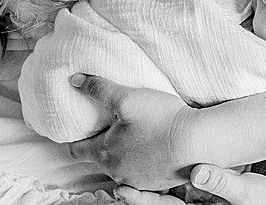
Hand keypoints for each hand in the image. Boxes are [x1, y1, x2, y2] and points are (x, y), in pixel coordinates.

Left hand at [70, 74, 195, 190]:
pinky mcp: (154, 184)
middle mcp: (116, 171)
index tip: (72, 133)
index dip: (72, 140)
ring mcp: (135, 181)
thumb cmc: (160, 119)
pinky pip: (139, 174)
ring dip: (120, 154)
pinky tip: (149, 149)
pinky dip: (139, 163)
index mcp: (104, 152)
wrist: (194, 143)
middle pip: (98, 159)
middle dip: (98, 145)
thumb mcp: (128, 98)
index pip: (76, 150)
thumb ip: (99, 89)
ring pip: (119, 168)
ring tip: (129, 137)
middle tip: (104, 129)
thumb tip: (73, 81)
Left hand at [117, 169, 265, 204]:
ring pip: (167, 193)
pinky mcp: (206, 194)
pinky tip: (161, 164)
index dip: (140, 198)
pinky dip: (168, 179)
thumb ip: (220, 182)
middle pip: (158, 201)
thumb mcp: (243, 190)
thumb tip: (197, 173)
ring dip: (149, 184)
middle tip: (115, 182)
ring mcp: (199, 201)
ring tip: (130, 171)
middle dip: (137, 193)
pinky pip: (182, 187)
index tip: (121, 190)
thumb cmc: (261, 200)